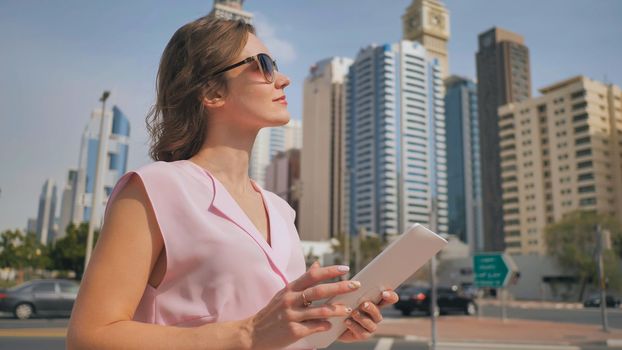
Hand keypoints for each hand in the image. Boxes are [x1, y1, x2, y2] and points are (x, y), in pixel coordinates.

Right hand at [244, 261, 359, 349]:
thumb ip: (302, 280)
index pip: (312, 275)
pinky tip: (331, 325)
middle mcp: (290, 300)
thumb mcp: (284, 292)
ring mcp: (291, 316)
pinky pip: (314, 327)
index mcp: (289, 288)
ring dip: (337, 309)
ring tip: (348, 309)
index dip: (329, 271)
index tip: (345, 268)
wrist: (253, 333)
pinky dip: (325, 325)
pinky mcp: (293, 331)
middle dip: (340, 287)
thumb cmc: (272, 312)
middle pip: (319, 291)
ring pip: (320, 310)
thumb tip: (318, 264)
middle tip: (355, 285)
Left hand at [337, 289, 398, 342]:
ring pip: (371, 324)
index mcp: (375, 302)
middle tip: (364, 304)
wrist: (333, 321)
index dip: (390, 296)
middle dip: (372, 308)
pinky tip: (347, 321)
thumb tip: (354, 283)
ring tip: (353, 313)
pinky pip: (362, 332)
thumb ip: (355, 289)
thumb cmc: (343, 303)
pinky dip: (354, 326)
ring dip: (362, 318)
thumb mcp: (349, 294)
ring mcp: (370, 326)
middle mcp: (375, 314)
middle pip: (379, 312)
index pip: (390, 298)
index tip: (384, 293)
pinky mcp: (363, 335)